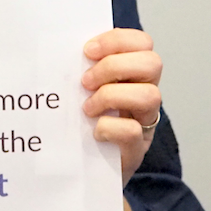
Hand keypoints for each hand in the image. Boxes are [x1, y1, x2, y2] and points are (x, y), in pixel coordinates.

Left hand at [81, 28, 161, 186]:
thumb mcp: (80, 90)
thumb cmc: (80, 123)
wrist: (83, 170)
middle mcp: (144, 95)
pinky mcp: (136, 150)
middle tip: (86, 81)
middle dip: (114, 66)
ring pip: (150, 95)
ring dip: (111, 96)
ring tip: (87, 108)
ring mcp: (144, 122)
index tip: (87, 50)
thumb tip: (57, 48)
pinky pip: (132, 130)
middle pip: (153, 62)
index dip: (117, 40)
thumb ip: (79, 68)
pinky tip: (93, 130)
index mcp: (132, 74)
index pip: (142, 42)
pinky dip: (109, 127)